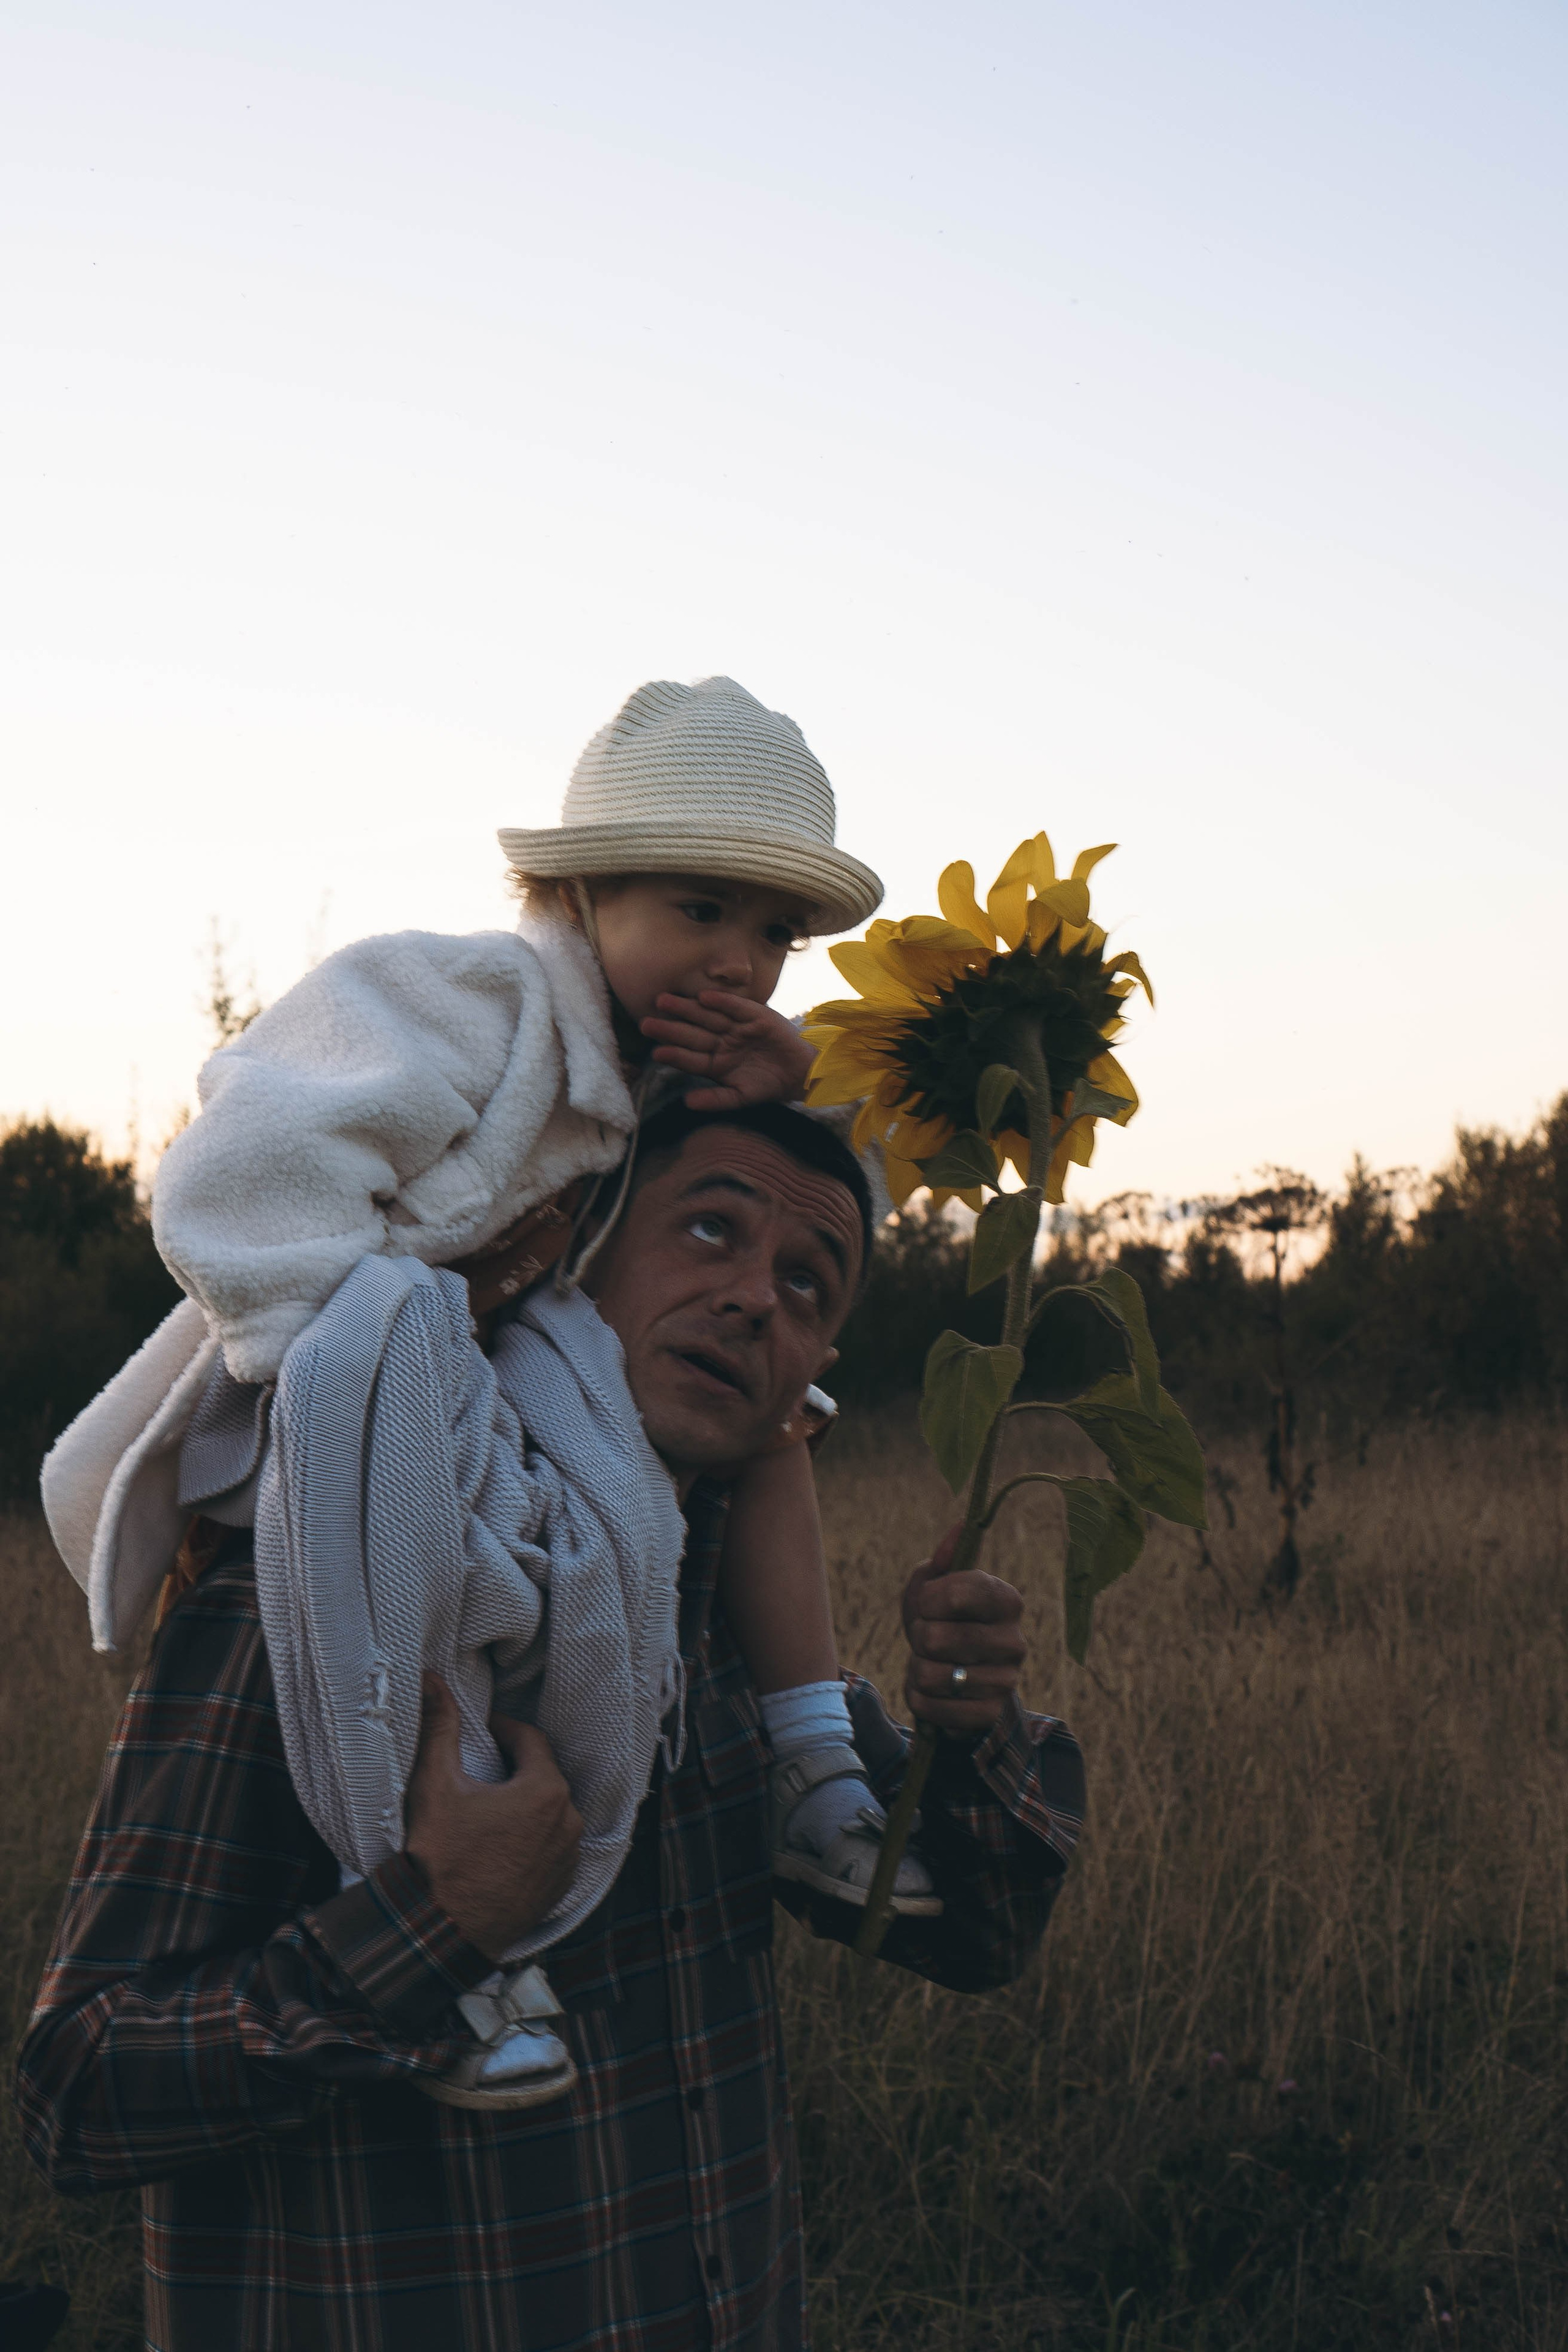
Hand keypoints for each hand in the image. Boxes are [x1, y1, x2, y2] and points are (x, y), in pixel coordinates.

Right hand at [404, 1674, 581, 1959]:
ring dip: (525, 1804)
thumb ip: (439, 1726)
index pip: (530, 1740)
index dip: (504, 1730)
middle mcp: (568, 1822)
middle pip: (542, 1775)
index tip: (482, 1730)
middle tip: (483, 1767)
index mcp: (545, 1790)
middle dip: (515, 1767)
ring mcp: (568, 1857)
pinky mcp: (561, 1885)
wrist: (439, 1931)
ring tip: (490, 1807)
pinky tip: (501, 1842)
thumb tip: (432, 1681)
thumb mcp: (436, 1784)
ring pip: (549, 1812)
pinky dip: (532, 1837)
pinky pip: (552, 1846)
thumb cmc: (438, 1857)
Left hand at [641, 991, 814, 1109]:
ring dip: (686, 1009)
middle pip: (692, 1033)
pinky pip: (735, 1007)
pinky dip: (721, 1002)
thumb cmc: (768, 1086)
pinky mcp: (755, 1015)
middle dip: (670, 1028)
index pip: (690, 1057)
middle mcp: (722, 1042)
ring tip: (663, 1002)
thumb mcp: (740, 1097)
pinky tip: (703, 997)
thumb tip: (686, 1104)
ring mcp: (736, 1027)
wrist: (801, 1074)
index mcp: (715, 1063)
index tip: (655, 1052)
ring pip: (707, 1017)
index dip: (673, 1054)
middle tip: (646, 1023)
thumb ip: (714, 1100)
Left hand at [902, 1526, 1026, 1737]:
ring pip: (931, 1675)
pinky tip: (934, 1692)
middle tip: (928, 1639)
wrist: (958, 1681)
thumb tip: (959, 1527)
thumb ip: (941, 1561)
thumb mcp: (933, 1589)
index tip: (928, 1604)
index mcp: (1006, 1600)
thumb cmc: (942, 1623)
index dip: (929, 1599)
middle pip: (938, 1637)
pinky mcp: (989, 1715)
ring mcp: (1006, 1682)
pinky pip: (931, 1707)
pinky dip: (919, 1699)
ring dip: (917, 1670)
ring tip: (931, 1665)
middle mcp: (1015, 1641)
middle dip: (918, 1638)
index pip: (959, 1591)